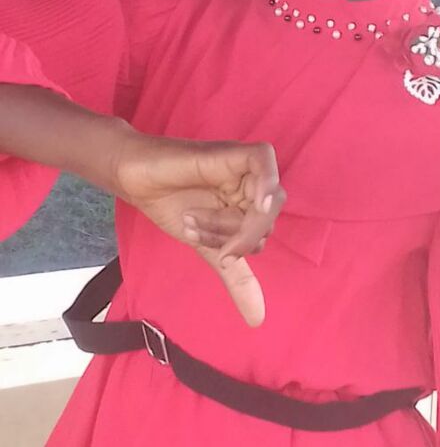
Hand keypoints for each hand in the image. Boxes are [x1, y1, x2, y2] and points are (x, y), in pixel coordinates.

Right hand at [113, 132, 284, 326]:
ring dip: (231, 219)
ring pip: (269, 197)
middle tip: (196, 231)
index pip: (265, 234)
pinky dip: (265, 183)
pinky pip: (264, 159)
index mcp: (251, 207)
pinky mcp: (232, 151)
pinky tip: (252, 201)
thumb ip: (236, 278)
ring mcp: (243, 168)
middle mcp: (252, 187)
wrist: (137, 181)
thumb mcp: (208, 248)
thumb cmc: (172, 207)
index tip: (204, 245)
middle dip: (236, 235)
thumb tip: (258, 320)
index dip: (238, 247)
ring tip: (194, 217)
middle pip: (271, 218)